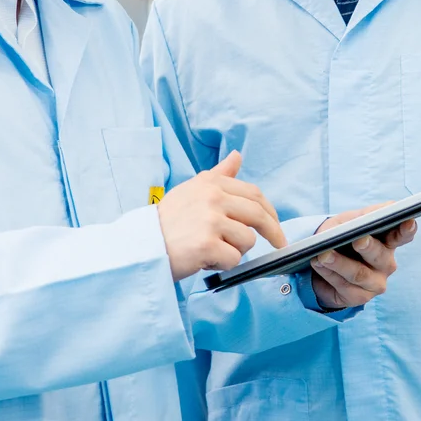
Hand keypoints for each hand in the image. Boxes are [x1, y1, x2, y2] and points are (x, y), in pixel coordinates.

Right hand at [156, 151, 287, 281]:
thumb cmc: (167, 221)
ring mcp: (210, 221)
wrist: (141, 246)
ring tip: (214, 250)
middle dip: (273, 231)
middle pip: (258, 215)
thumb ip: (218, 174)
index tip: (275, 223)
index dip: (270, 210)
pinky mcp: (207, 245)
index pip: (254, 194)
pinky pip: (234, 259)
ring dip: (236, 251)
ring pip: (247, 240)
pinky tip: (206, 260)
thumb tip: (237, 156)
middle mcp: (212, 198)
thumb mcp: (191, 190)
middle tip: (279, 244)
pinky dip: (223, 264)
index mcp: (211, 183)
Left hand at [308, 203, 417, 309]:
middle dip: (368, 247)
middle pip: (380, 255)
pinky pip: (344, 286)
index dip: (407, 229)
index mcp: (388, 242)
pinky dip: (328, 273)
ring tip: (323, 254)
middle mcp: (386, 264)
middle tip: (358, 239)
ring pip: (359, 274)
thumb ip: (367, 215)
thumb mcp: (350, 222)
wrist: (322, 263)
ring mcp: (375, 283)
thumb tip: (388, 207)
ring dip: (339, 263)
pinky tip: (318, 264)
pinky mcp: (359, 297)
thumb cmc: (342, 238)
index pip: (402, 235)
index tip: (408, 221)